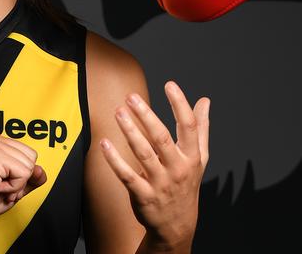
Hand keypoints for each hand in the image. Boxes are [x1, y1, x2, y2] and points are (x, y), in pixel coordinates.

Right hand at [0, 131, 46, 225]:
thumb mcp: (14, 186)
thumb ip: (31, 178)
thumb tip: (41, 170)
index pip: (30, 154)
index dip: (20, 175)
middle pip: (32, 158)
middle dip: (20, 179)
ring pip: (29, 167)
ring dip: (15, 185)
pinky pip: (23, 175)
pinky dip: (13, 188)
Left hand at [99, 80, 209, 248]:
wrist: (177, 226)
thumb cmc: (186, 185)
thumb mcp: (199, 158)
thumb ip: (201, 128)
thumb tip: (205, 101)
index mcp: (191, 157)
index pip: (189, 127)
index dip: (180, 104)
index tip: (170, 84)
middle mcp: (177, 169)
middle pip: (161, 138)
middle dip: (146, 116)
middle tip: (131, 97)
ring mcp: (160, 183)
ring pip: (143, 154)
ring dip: (129, 132)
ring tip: (118, 112)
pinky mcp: (143, 195)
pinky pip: (126, 175)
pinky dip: (114, 160)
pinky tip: (104, 143)